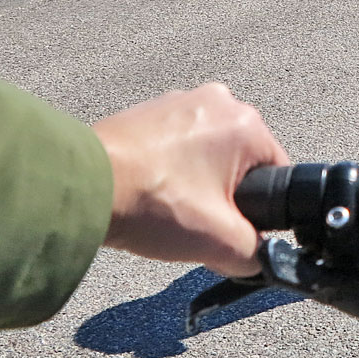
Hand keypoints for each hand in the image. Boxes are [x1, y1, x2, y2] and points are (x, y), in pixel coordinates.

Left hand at [94, 84, 288, 278]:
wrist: (81, 185)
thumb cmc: (147, 202)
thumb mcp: (217, 241)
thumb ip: (255, 254)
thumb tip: (260, 258)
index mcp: (246, 124)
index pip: (278, 173)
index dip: (260, 208)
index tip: (230, 225)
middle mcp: (219, 100)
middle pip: (241, 161)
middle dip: (224, 192)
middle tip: (195, 219)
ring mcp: (181, 99)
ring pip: (207, 151)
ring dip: (196, 178)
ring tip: (166, 205)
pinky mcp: (151, 108)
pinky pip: (176, 141)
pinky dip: (168, 166)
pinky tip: (149, 190)